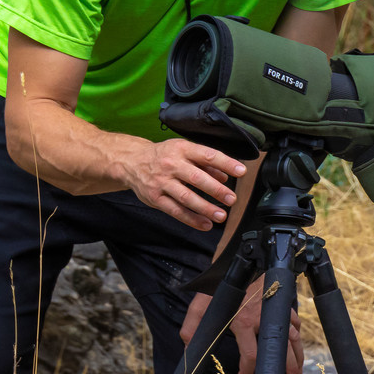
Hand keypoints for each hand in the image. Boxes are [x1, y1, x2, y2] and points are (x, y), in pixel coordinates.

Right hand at [118, 138, 245, 230]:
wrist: (131, 161)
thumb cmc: (164, 155)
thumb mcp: (184, 150)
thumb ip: (206, 163)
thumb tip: (226, 176)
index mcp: (182, 149)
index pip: (208, 155)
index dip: (226, 163)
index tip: (242, 171)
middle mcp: (171, 165)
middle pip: (197, 178)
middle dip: (216, 190)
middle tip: (232, 199)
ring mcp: (162, 182)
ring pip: (186, 197)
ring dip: (205, 208)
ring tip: (221, 216)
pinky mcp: (155, 198)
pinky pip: (175, 210)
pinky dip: (191, 219)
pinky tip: (205, 224)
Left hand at [181, 281, 304, 373]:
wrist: (243, 261)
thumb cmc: (222, 285)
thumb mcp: (202, 304)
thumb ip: (192, 325)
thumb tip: (189, 348)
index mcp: (244, 322)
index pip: (251, 355)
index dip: (248, 373)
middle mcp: (263, 318)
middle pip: (279, 350)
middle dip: (285, 369)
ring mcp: (276, 311)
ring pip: (292, 338)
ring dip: (297, 357)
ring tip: (298, 373)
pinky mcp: (283, 304)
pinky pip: (295, 323)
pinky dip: (297, 337)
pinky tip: (297, 349)